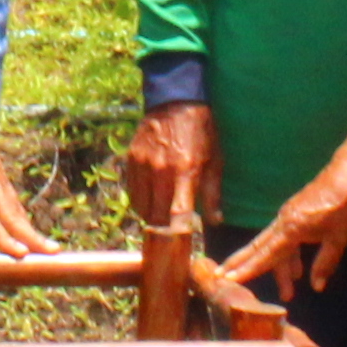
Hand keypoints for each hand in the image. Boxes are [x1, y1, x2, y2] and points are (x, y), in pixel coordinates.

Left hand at [0, 108, 53, 257]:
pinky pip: (13, 200)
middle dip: (32, 238)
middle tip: (52, 254)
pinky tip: (26, 226)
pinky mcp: (0, 175)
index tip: (20, 254)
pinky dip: (22, 216)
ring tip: (49, 247)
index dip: (4, 239)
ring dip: (32, 229)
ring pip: (17, 209)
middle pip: (13, 217)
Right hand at [123, 97, 218, 234]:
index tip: (181, 245)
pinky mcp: (131, 159)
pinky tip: (151, 196)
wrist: (176, 101)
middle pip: (155, 216)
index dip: (177, 235)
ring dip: (150, 214)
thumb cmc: (202, 132)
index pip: (177, 215)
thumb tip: (215, 221)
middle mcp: (161, 171)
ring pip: (140, 206)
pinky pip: (132, 190)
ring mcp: (143, 165)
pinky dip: (140, 199)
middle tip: (171, 232)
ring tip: (161, 212)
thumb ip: (213, 194)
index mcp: (185, 173)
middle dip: (163, 228)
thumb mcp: (215, 161)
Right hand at [231, 161, 346, 302]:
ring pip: (274, 246)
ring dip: (277, 269)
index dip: (248, 269)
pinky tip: (296, 271)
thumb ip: (325, 263)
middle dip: (242, 264)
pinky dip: (288, 257)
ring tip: (286, 293)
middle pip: (259, 247)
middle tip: (222, 279)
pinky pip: (284, 239)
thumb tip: (316, 287)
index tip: (228, 279)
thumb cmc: (346, 204)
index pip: (266, 254)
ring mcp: (288, 217)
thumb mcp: (339, 237)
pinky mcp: (295, 215)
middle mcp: (284, 222)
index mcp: (292, 227)